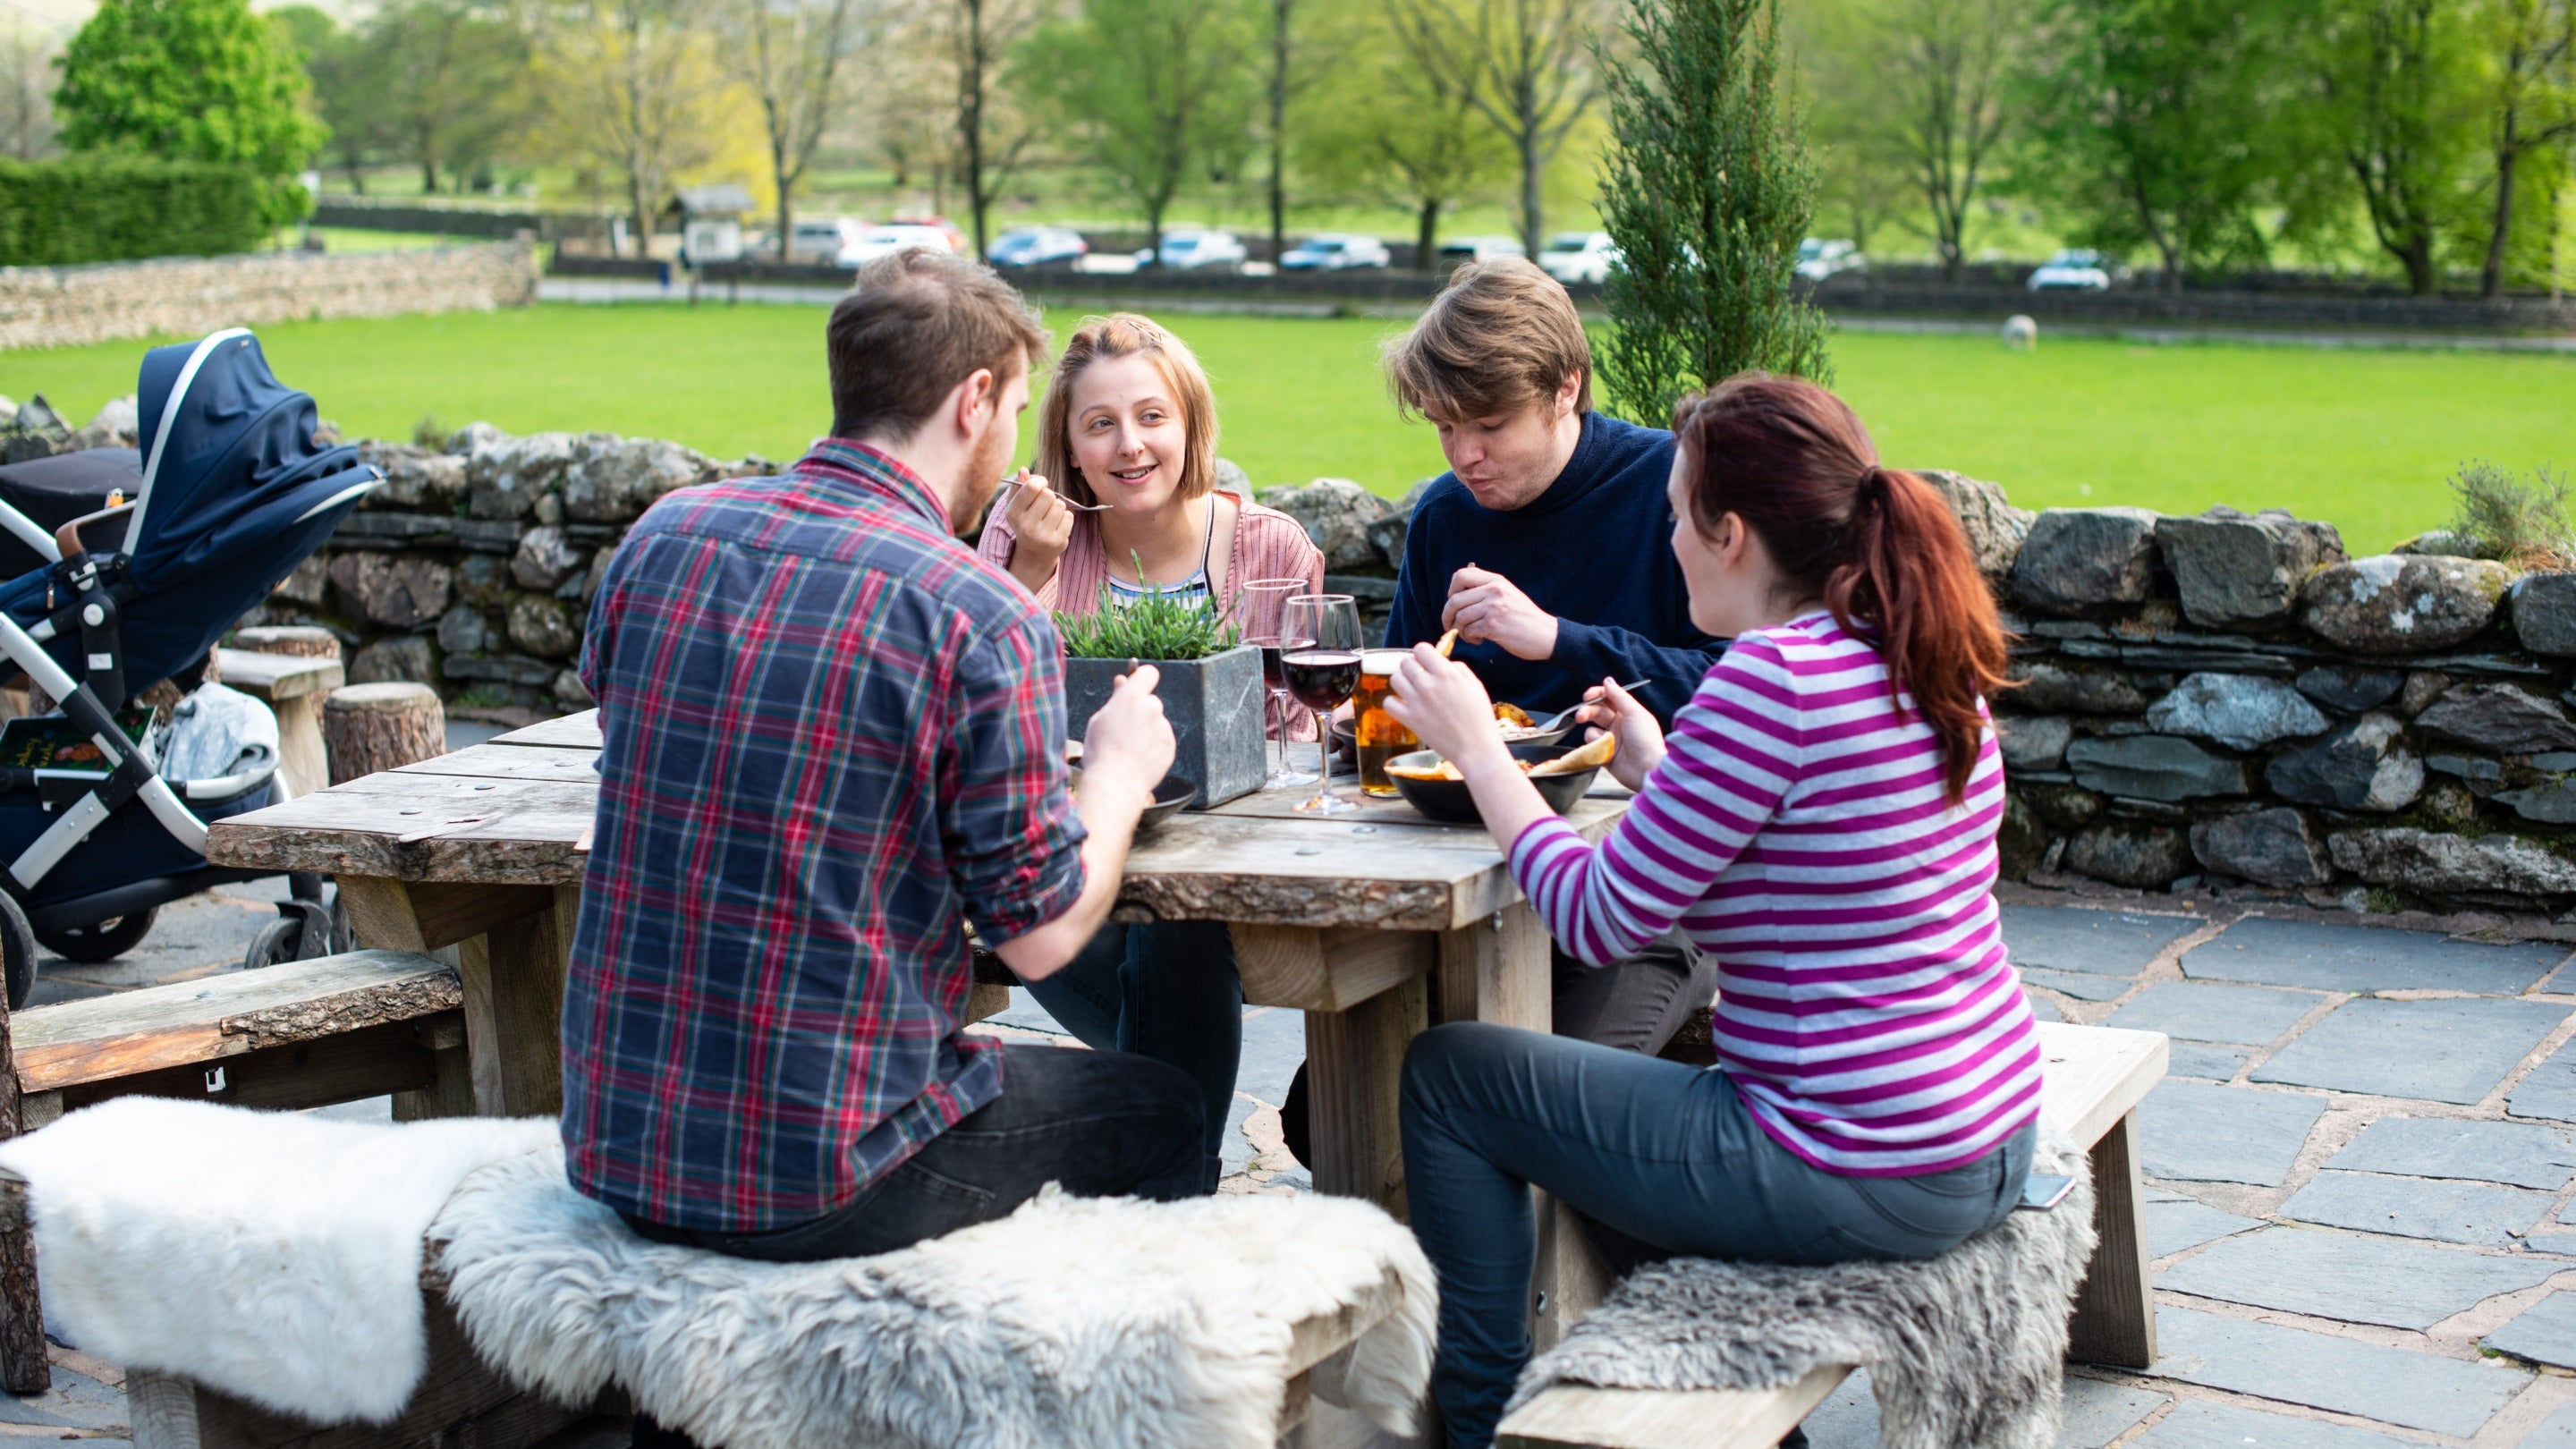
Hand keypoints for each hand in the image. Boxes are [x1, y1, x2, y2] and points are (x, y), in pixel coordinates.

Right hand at [1001, 470, 1074, 592]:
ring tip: (1050, 515)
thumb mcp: (1016, 504)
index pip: (1031, 487)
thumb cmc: (1025, 521)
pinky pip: (1069, 516)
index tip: (1041, 484)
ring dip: (1057, 507)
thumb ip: (1018, 485)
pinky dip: (1066, 517)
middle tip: (1044, 505)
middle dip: (1049, 495)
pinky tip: (1057, 525)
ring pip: (1060, 505)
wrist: (1034, 553)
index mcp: (1012, 514)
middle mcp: (1026, 527)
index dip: (1040, 481)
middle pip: (1048, 494)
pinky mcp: (1058, 542)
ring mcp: (1043, 536)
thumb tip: (1023, 470)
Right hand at [1080, 664, 1174, 799]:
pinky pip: (1162, 739)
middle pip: (1150, 701)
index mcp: (1131, 698)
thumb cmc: (1101, 752)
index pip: (1148, 673)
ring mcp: (1163, 727)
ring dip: (1147, 730)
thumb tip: (1122, 681)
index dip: (1143, 678)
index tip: (1138, 686)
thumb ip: (1116, 698)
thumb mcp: (1100, 719)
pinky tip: (1139, 758)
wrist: (1116, 783)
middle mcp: (1151, 708)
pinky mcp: (1170, 745)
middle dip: (1141, 711)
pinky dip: (1154, 746)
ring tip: (1129, 749)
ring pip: (1156, 722)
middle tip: (1124, 730)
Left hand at [1384, 645, 1510, 775]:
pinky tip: (1403, 705)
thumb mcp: (1475, 685)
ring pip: (1395, 679)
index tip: (1426, 662)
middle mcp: (1428, 684)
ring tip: (1411, 690)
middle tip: (1420, 678)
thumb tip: (1444, 663)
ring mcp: (1416, 701)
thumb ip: (1458, 669)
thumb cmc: (1479, 718)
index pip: (1421, 649)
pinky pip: (1388, 703)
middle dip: (1413, 667)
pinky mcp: (1410, 719)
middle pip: (1405, 662)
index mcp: (1446, 673)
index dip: (1423, 654)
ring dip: (1402, 682)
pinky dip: (1393, 703)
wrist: (1475, 747)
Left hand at [1441, 566, 1558, 660]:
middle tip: (1450, 625)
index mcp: (1496, 581)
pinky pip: (1469, 631)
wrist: (1545, 634)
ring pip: (1460, 617)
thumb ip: (1486, 590)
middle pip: (1455, 599)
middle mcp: (1494, 591)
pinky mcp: (1494, 625)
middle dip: (1448, 615)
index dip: (1452, 590)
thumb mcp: (1507, 594)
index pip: (1461, 575)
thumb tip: (1456, 595)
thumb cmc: (1524, 617)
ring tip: (1471, 635)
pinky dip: (1470, 638)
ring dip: (1460, 630)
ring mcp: (1493, 607)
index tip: (1454, 603)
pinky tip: (1480, 640)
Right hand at [1576, 677, 1664, 789]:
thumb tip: (1607, 680)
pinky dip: (1595, 747)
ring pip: (1591, 730)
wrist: (1648, 769)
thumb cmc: (1646, 739)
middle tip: (1580, 716)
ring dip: (1593, 734)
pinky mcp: (1604, 755)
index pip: (1608, 698)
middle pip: (1596, 712)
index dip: (1596, 695)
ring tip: (1603, 741)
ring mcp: (1611, 740)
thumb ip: (1619, 696)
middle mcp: (1618, 725)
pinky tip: (1604, 751)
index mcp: (1628, 713)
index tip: (1587, 696)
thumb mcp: (1634, 712)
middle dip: (1587, 712)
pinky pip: (1591, 747)